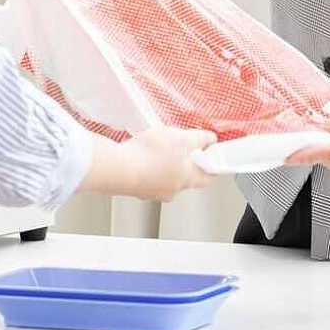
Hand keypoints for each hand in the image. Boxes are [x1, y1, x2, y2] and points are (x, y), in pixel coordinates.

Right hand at [80, 127, 218, 201]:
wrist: (118, 168)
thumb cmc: (149, 156)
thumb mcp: (182, 138)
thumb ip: (200, 139)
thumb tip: (211, 140)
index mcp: (187, 180)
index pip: (208, 177)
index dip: (211, 164)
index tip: (210, 153)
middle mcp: (171, 190)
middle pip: (185, 176)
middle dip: (184, 160)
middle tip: (180, 144)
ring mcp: (152, 191)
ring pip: (164, 176)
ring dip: (162, 162)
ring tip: (156, 145)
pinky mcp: (135, 187)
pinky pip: (145, 175)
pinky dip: (145, 164)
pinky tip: (139, 152)